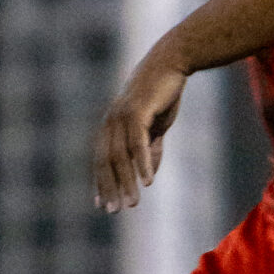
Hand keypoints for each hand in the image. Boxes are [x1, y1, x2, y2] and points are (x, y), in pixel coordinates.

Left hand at [93, 54, 186, 211]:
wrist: (172, 62)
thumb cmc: (163, 92)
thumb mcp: (156, 126)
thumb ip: (151, 150)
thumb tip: (148, 178)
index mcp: (111, 125)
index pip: (102, 160)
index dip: (102, 183)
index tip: (102, 206)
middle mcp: (111, 121)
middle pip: (106, 162)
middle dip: (110, 188)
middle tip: (115, 211)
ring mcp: (122, 115)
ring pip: (121, 156)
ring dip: (126, 182)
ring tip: (132, 203)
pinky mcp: (137, 110)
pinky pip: (137, 142)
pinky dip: (141, 163)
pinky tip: (146, 182)